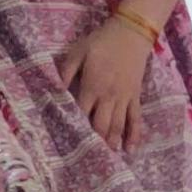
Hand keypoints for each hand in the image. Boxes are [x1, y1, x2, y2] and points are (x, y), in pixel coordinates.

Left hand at [58, 19, 150, 152]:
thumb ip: (65, 71)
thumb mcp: (77, 52)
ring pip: (118, 125)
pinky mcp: (135, 96)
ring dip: (112, 142)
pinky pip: (136, 118)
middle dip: (95, 141)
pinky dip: (134, 135)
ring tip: (107, 158)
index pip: (82, 112)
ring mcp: (124, 98)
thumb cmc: (101, 42)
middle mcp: (108, 96)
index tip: (69, 142)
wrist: (131, 33)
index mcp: (92, 86)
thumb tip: (55, 90)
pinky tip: (130, 149)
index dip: (76, 127)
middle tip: (88, 157)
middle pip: (101, 124)